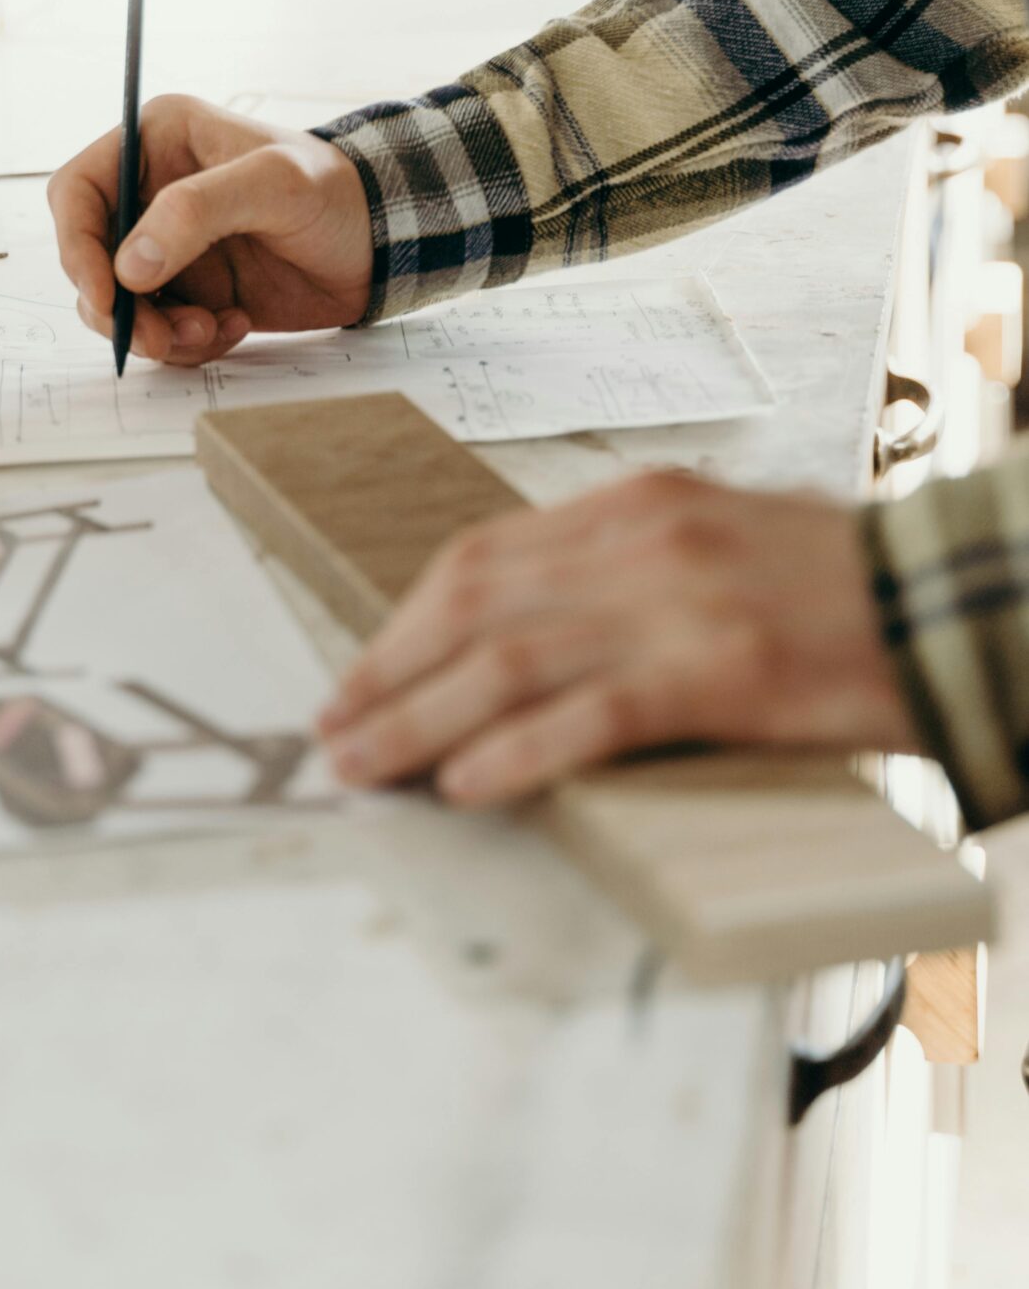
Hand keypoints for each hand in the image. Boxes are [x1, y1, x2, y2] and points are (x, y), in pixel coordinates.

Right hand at [47, 94, 373, 365]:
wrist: (384, 241)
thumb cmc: (335, 191)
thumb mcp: (272, 184)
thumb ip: (196, 211)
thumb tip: (130, 266)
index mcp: (156, 142)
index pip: (78, 191)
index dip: (78, 245)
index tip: (108, 293)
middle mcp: (152, 192)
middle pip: (91, 257)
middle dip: (117, 305)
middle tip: (159, 337)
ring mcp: (170, 245)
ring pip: (120, 302)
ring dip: (154, 330)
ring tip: (209, 332)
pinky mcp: (192, 289)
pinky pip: (159, 327)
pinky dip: (187, 342)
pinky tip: (235, 326)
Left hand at [319, 470, 914, 805]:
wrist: (954, 601)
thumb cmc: (833, 590)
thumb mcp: (711, 547)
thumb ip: (619, 579)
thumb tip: (521, 646)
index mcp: (632, 504)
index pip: (480, 558)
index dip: (407, 622)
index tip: (362, 673)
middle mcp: (640, 539)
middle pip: (473, 605)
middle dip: (388, 673)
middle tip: (333, 730)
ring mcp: (677, 602)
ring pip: (507, 661)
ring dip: (419, 719)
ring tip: (366, 767)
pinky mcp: (719, 671)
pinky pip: (588, 715)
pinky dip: (513, 752)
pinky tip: (465, 784)